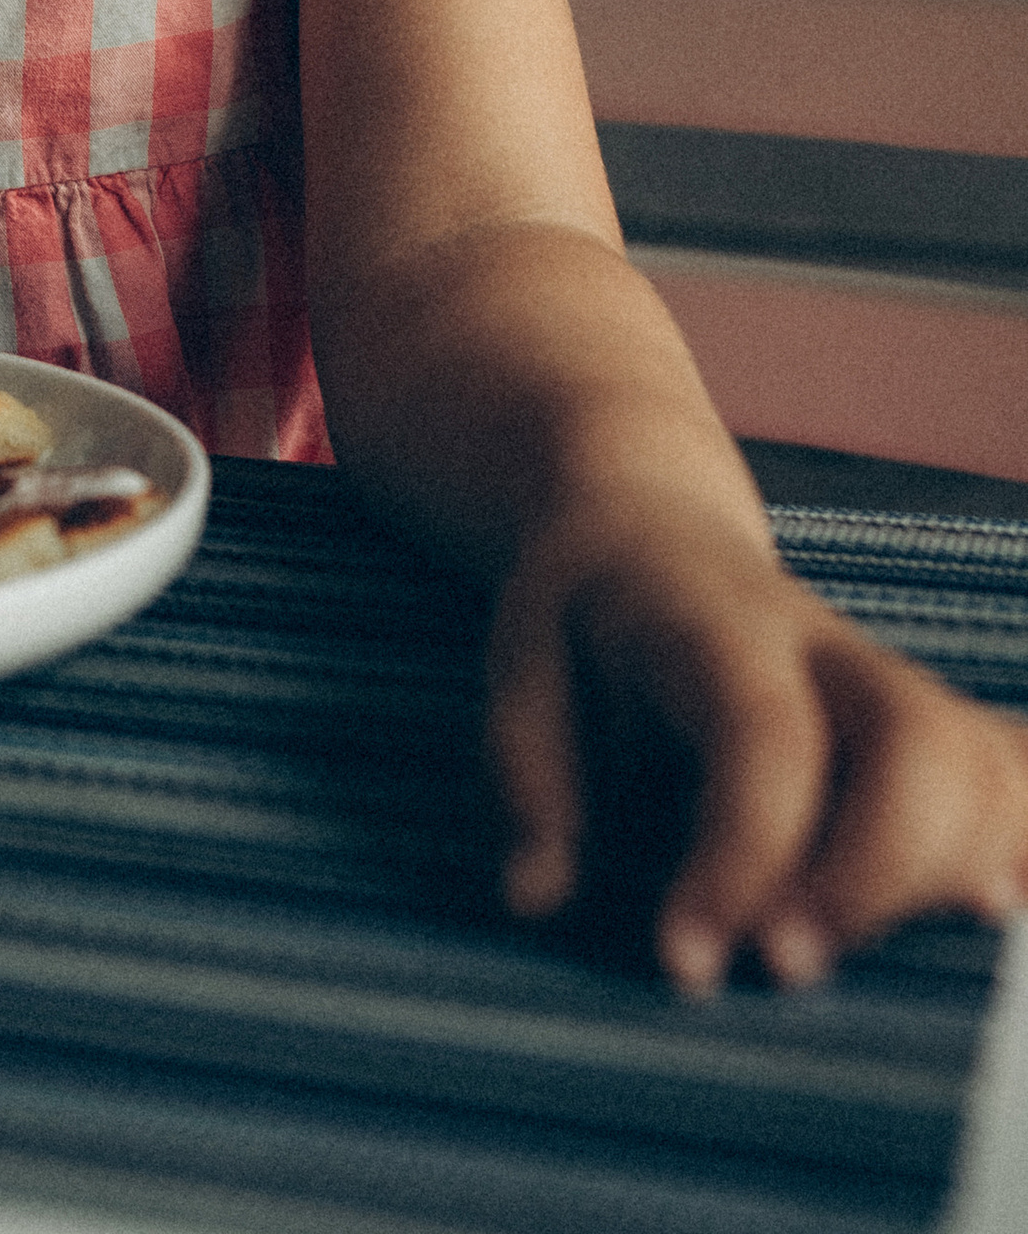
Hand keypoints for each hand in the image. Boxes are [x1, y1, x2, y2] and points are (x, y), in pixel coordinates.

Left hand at [487, 490, 1027, 991]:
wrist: (652, 530)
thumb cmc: (585, 617)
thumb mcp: (521, 663)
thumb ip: (531, 778)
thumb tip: (536, 896)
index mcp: (720, 625)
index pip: (765, 734)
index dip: (742, 854)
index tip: (685, 961)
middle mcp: (831, 651)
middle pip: (920, 743)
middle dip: (875, 874)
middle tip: (781, 968)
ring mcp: (897, 689)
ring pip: (988, 773)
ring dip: (948, 882)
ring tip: (857, 962)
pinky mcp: (937, 732)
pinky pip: (1014, 788)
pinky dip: (1009, 857)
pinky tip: (960, 928)